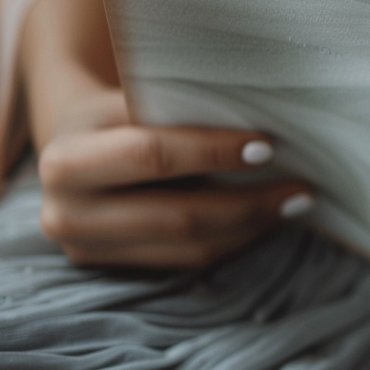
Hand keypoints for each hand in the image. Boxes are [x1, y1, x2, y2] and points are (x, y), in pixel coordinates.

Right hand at [38, 89, 312, 267]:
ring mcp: (89, 251)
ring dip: (252, 228)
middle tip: (303, 189)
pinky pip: (189, 262)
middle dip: (249, 204)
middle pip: (178, 217)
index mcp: (68, 161)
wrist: (74, 150)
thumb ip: (178, 107)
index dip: (213, 152)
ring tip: (295, 204)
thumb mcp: (132, 99)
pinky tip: (267, 220)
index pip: (153, 155)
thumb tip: (263, 108)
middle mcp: (67, 215)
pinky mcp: (116, 270)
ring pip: (190, 249)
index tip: (268, 146)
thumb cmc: (120, 113)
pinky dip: (235, 240)